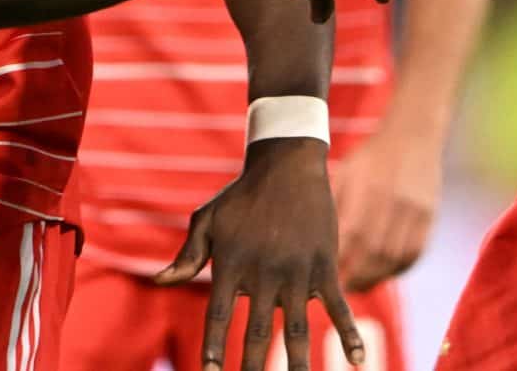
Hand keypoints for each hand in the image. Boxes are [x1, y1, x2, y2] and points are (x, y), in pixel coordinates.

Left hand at [156, 137, 362, 370]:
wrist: (287, 166)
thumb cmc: (241, 197)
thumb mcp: (208, 221)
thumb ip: (188, 256)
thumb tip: (159, 282)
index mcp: (232, 265)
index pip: (219, 316)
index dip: (214, 347)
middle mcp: (263, 273)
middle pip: (256, 332)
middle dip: (252, 366)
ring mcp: (296, 272)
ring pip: (296, 330)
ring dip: (296, 364)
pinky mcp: (324, 266)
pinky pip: (339, 306)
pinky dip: (350, 334)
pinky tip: (357, 362)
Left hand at [331, 122, 441, 290]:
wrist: (413, 137)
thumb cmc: (370, 157)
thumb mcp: (345, 172)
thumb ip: (333, 204)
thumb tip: (315, 243)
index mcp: (365, 186)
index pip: (349, 235)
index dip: (338, 261)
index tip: (325, 276)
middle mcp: (391, 199)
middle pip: (372, 252)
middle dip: (354, 276)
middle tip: (341, 289)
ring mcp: (414, 210)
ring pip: (394, 258)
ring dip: (375, 278)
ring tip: (359, 285)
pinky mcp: (429, 217)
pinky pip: (413, 254)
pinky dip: (396, 270)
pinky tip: (382, 273)